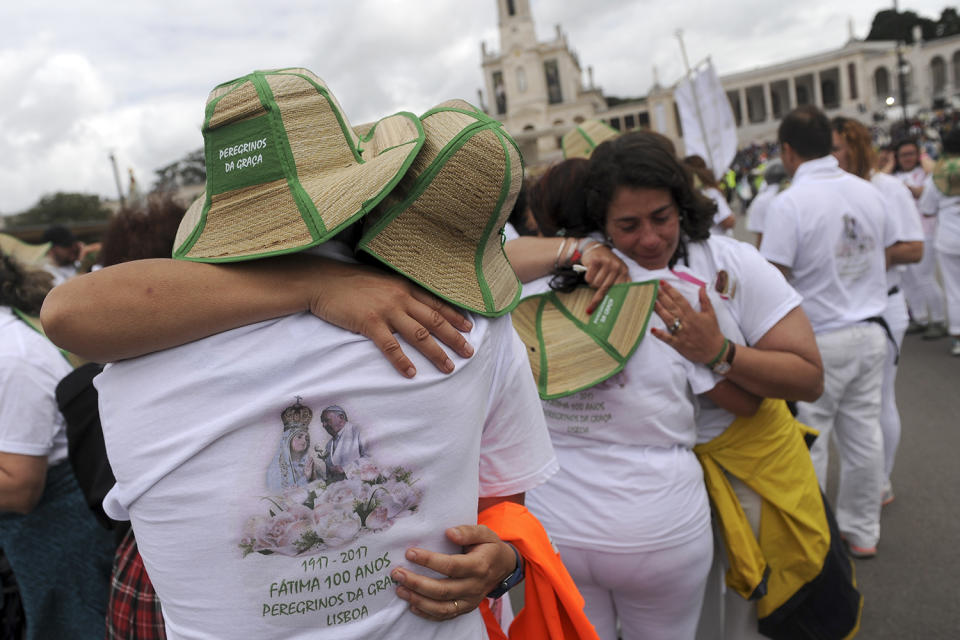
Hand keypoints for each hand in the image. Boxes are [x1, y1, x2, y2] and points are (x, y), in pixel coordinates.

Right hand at [306, 260, 474, 376]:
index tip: (470, 328)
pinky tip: (411, 373)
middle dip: (454, 337)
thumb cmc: (350, 282)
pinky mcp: (369, 322)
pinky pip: (390, 345)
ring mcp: (385, 310)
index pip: (436, 303)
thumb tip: (413, 304)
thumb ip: (398, 291)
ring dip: (435, 353)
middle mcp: (400, 297)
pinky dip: (402, 361)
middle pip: (434, 320)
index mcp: (404, 287)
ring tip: (448, 367)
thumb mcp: (381, 281)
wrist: (322, 280)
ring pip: (418, 334)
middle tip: (469, 352)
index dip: (455, 316)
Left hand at [391, 525, 516, 620]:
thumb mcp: (484, 533)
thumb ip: (468, 531)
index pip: (451, 566)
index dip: (429, 561)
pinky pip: (445, 615)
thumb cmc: (489, 547)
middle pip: (442, 590)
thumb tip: (450, 533)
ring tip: (400, 589)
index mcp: (479, 566)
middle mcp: (474, 586)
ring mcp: (470, 601)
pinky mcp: (465, 608)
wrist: (504, 567)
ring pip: (441, 607)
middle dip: (416, 582)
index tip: (410, 553)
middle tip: (397, 573)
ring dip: (418, 600)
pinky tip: (412, 605)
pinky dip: (427, 613)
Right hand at [579, 244, 629, 313]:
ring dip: (592, 283)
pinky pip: (589, 278)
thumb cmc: (606, 264)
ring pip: (596, 284)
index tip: (604, 309)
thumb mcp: (616, 271)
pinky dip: (587, 277)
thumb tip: (623, 300)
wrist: (595, 248)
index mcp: (624, 271)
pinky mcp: (596, 261)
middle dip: (597, 294)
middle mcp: (617, 266)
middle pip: (604, 288)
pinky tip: (590, 271)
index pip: (618, 289)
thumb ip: (620, 282)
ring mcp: (606, 263)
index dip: (609, 300)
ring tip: (594, 276)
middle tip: (592, 301)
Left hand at [650, 280, 725, 363]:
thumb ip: (705, 300)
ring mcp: (682, 333)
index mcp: (693, 314)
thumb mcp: (711, 314)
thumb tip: (702, 287)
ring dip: (659, 311)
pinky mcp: (679, 344)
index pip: (680, 300)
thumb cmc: (712, 332)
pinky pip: (668, 339)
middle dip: (662, 297)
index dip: (671, 290)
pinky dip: (661, 335)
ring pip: (668, 320)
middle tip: (653, 288)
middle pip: (672, 307)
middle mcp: (686, 322)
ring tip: (651, 302)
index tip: (663, 283)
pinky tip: (652, 330)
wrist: (715, 351)